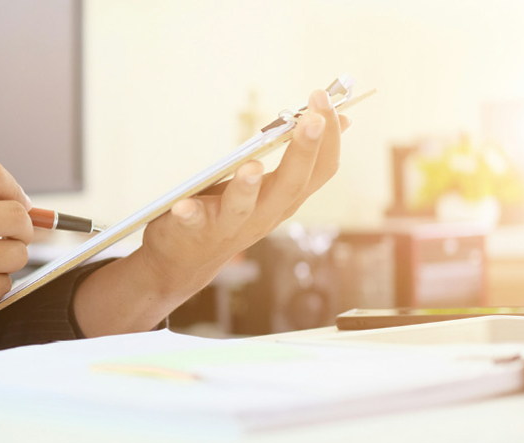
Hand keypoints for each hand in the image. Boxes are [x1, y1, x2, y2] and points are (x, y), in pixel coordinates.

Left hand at [138, 88, 349, 293]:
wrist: (186, 261)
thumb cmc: (230, 212)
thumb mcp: (269, 186)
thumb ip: (298, 159)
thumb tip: (341, 119)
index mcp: (284, 198)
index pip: (320, 170)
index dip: (329, 137)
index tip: (327, 100)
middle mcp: (264, 214)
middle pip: (291, 185)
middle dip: (304, 151)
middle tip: (311, 118)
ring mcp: (230, 225)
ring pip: (243, 208)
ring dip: (247, 187)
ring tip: (251, 166)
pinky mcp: (195, 231)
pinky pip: (193, 223)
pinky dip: (189, 214)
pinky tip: (183, 206)